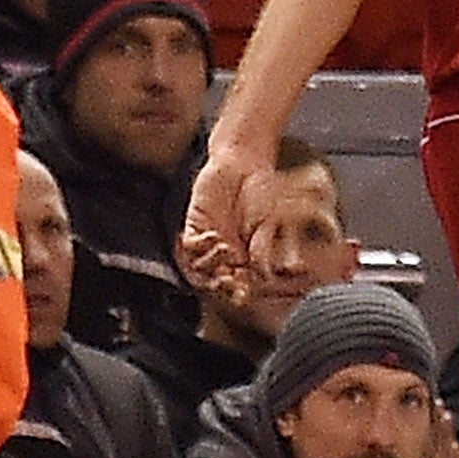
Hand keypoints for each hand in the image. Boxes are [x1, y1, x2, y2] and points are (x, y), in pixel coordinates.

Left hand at [178, 146, 280, 304]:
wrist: (243, 163)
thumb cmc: (262, 191)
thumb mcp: (268, 222)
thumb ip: (264, 248)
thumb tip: (265, 275)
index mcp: (247, 256)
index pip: (242, 282)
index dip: (242, 291)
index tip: (246, 294)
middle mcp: (227, 253)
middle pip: (218, 280)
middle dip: (222, 286)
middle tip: (230, 282)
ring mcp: (209, 241)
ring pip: (202, 267)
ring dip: (211, 265)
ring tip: (226, 250)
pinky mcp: (194, 227)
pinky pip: (190, 247)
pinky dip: (199, 247)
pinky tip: (214, 238)